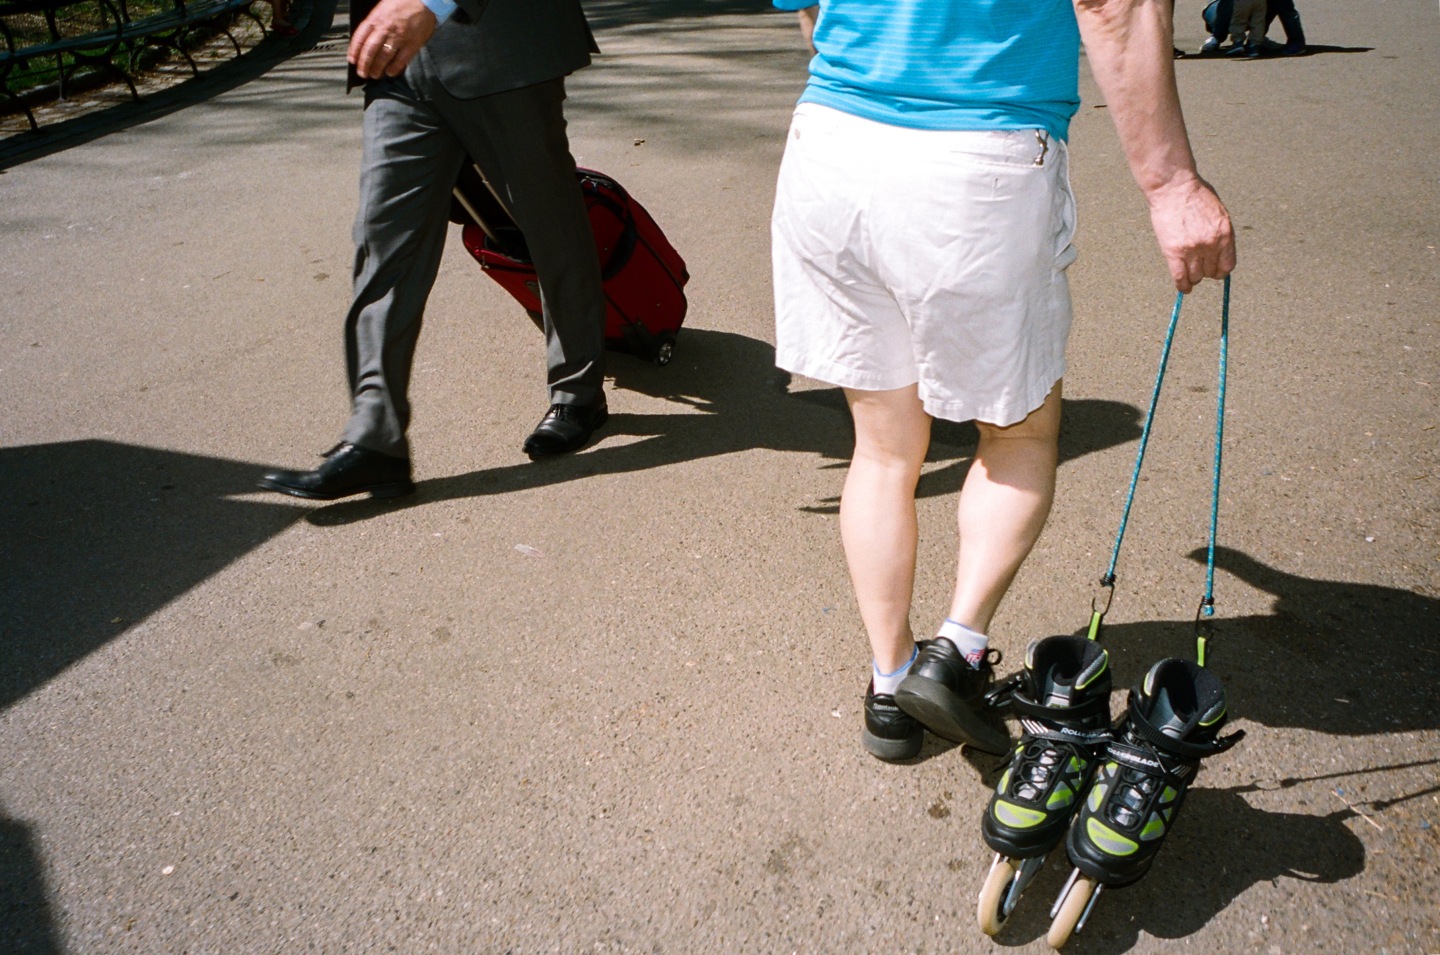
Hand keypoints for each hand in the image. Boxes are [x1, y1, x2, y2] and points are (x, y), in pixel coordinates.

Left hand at [349, 0, 436, 80]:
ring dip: (377, 68)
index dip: (354, 51)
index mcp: (376, 18)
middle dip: (365, 64)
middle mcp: (385, 28)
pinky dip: (394, 68)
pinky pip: (401, 59)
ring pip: (384, 56)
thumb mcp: (382, 8)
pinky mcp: (412, 44)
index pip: (360, 37)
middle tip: (362, 73)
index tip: (352, 60)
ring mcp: (399, 37)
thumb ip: (374, 22)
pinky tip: (390, 73)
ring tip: (375, 75)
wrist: (423, 0)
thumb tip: (366, 40)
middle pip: (370, 50)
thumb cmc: (402, 3)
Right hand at [1146, 176, 1236, 293]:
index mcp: (1226, 234)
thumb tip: (1219, 251)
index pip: (1228, 265)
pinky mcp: (1173, 252)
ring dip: (1193, 277)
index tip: (1215, 271)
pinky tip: (1183, 288)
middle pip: (1210, 272)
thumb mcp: (1218, 213)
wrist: (1174, 187)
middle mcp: (1211, 244)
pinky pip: (1180, 277)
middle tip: (1198, 268)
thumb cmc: (1195, 194)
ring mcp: (1192, 249)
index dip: (1220, 270)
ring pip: (1195, 276)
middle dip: (1205, 272)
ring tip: (1189, 274)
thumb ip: (1220, 232)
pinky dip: (1182, 285)